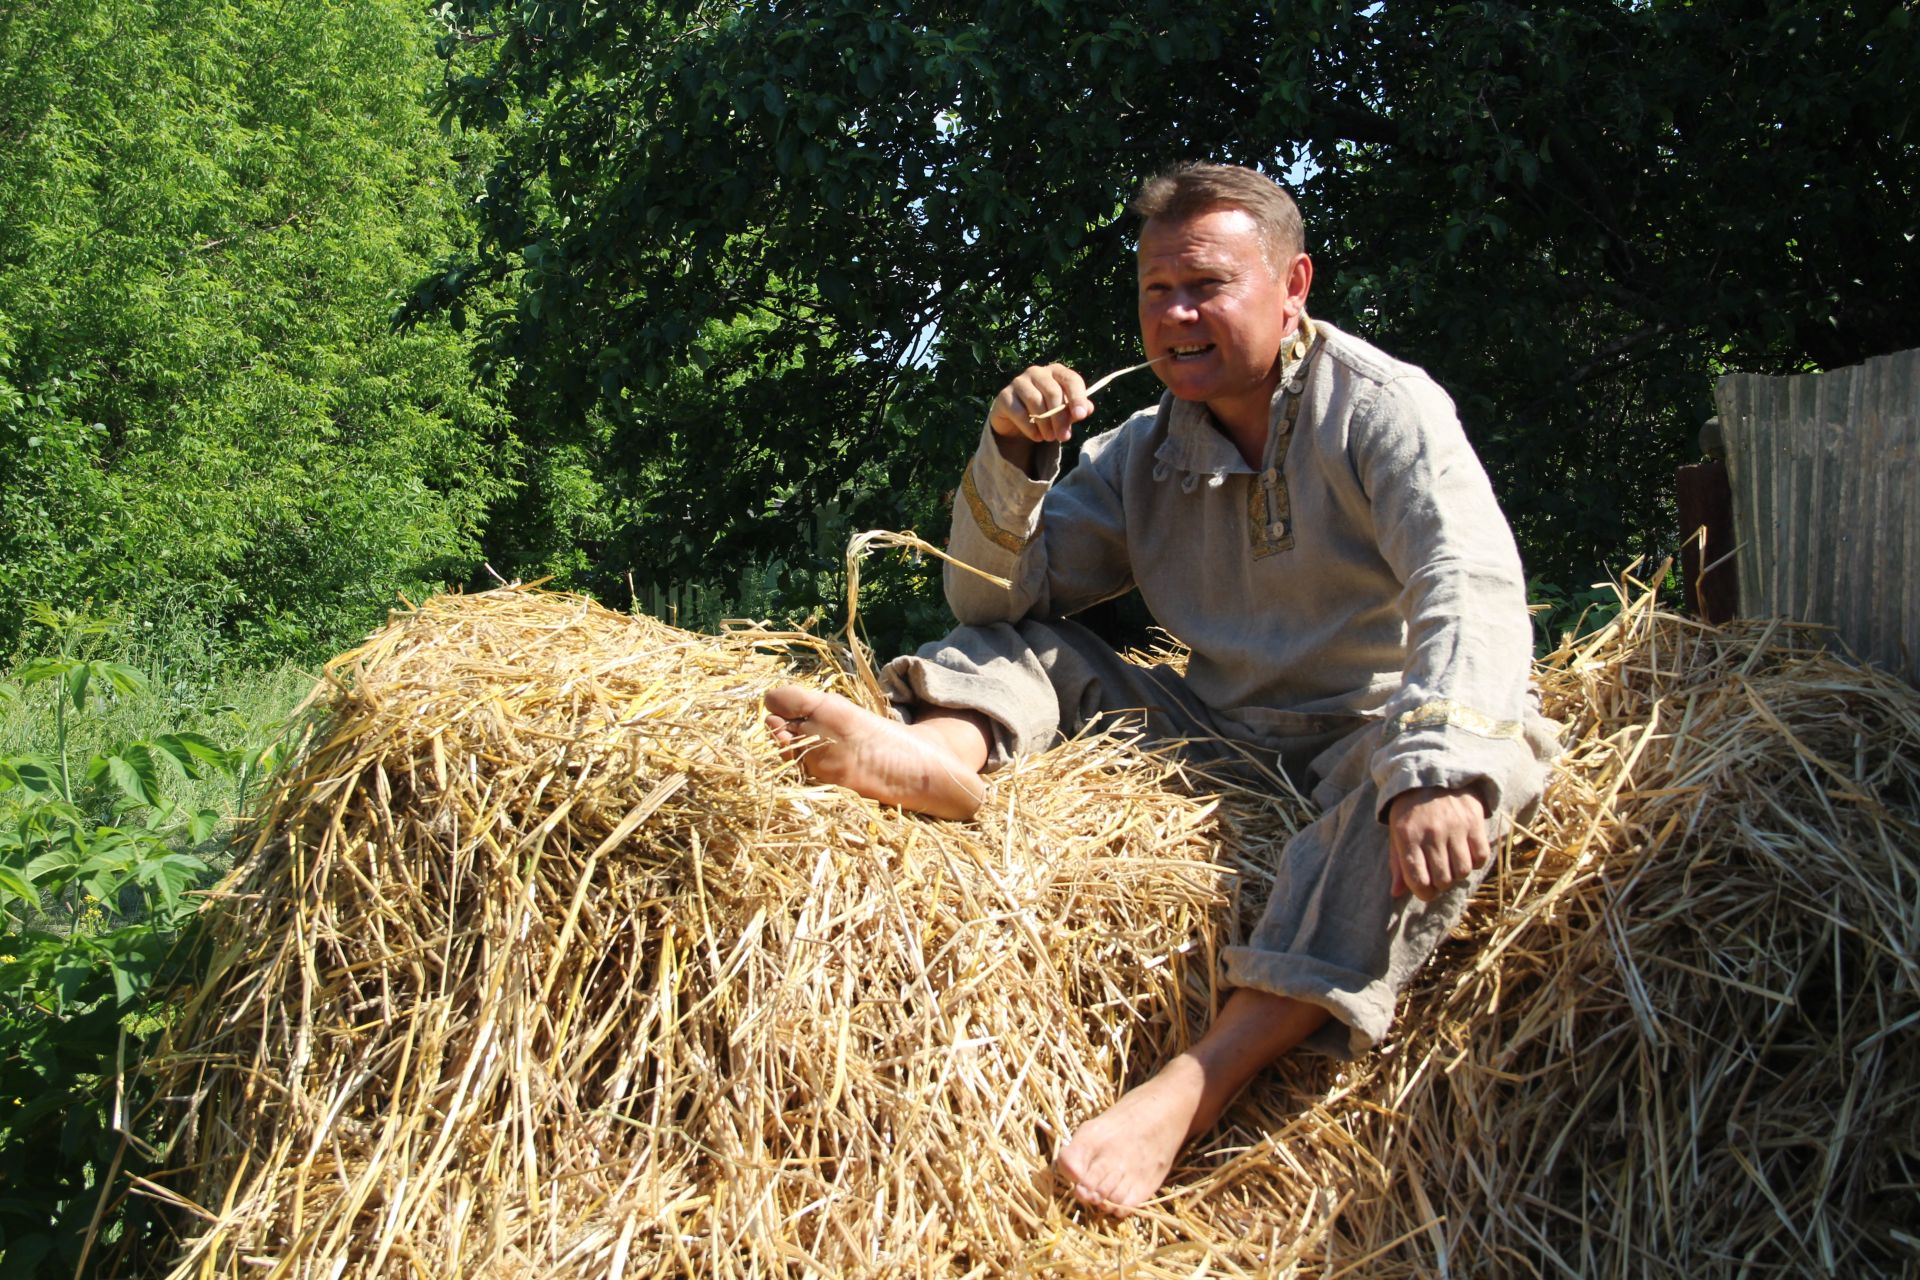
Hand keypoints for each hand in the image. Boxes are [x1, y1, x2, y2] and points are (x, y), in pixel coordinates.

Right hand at [988, 364, 1092, 467]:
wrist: (1016, 420)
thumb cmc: (1046, 411)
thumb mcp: (1064, 412)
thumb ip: (1076, 410)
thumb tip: (1089, 409)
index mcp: (1056, 372)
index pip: (1071, 380)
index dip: (1078, 398)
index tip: (1081, 416)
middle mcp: (1037, 372)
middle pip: (1053, 392)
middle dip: (1060, 418)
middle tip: (1064, 437)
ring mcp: (1019, 381)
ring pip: (1035, 401)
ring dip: (1045, 424)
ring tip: (1050, 438)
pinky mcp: (1004, 395)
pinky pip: (1019, 412)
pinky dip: (1030, 428)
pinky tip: (1037, 437)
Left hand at [1387, 785, 1489, 901]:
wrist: (1433, 774)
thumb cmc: (1411, 810)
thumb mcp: (1397, 833)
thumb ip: (1398, 864)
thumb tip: (1397, 893)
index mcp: (1407, 836)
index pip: (1418, 880)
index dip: (1423, 893)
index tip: (1426, 890)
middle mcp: (1431, 833)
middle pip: (1443, 880)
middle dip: (1440, 885)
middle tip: (1439, 875)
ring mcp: (1455, 827)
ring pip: (1463, 871)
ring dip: (1457, 874)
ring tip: (1451, 863)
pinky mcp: (1474, 821)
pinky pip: (1481, 857)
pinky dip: (1475, 861)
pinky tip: (1465, 852)